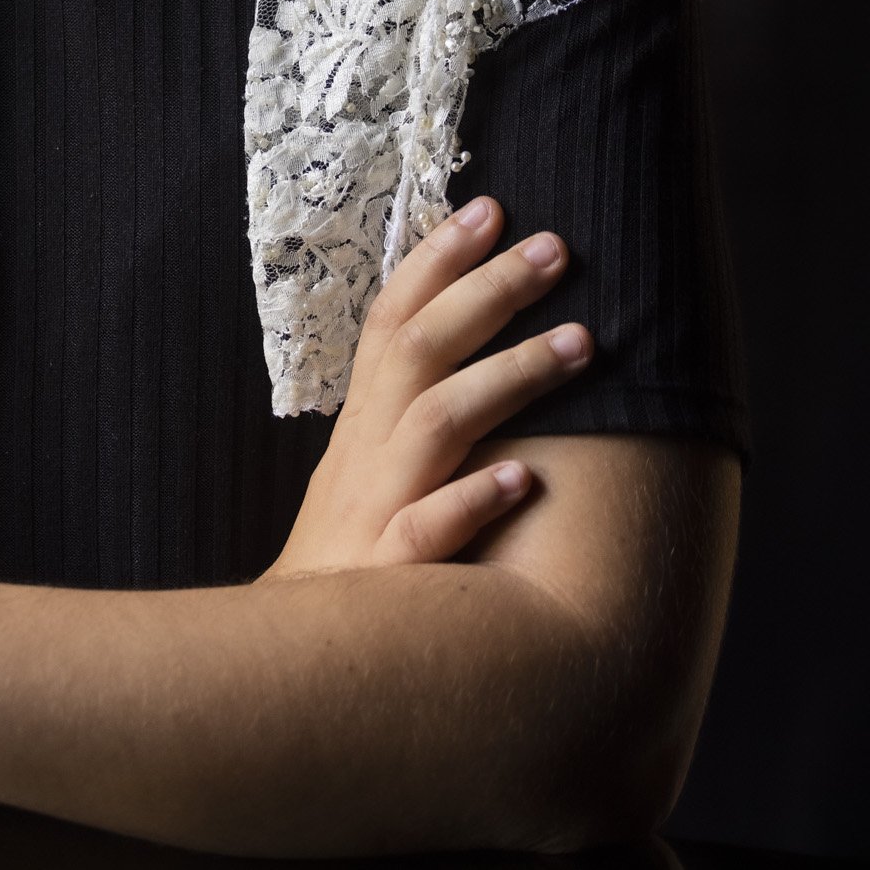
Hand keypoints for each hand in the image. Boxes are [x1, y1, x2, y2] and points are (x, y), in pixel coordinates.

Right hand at [266, 195, 590, 578]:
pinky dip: (470, 500)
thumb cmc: (350, 565)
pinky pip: (426, 530)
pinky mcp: (386, 573)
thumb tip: (470, 356)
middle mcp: (364, 456)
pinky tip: (524, 481)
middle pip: (417, 351)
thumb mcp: (366, 478)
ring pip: (435, 425)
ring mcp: (373, 510)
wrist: (287, 662)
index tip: (488, 208)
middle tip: (555, 246)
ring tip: (582, 341)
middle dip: (485, 291)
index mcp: (361, 428)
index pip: (391, 322)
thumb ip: (410, 419)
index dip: (435, 261)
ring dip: (507, 376)